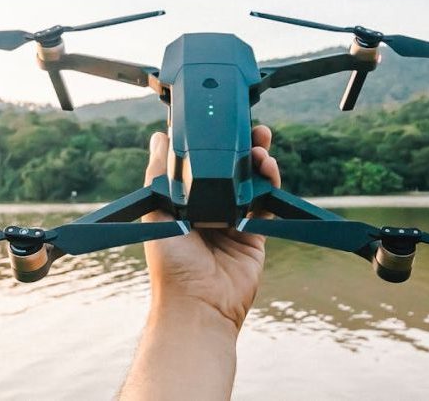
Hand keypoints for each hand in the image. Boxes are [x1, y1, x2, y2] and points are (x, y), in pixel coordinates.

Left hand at [142, 125, 280, 329]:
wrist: (200, 304)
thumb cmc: (171, 263)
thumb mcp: (158, 212)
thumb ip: (158, 174)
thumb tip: (157, 138)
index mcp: (187, 202)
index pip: (203, 164)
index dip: (213, 144)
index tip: (220, 124)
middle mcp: (211, 208)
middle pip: (231, 169)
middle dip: (242, 147)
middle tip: (252, 128)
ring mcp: (235, 219)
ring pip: (251, 181)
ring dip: (259, 159)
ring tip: (262, 143)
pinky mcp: (256, 232)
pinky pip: (266, 202)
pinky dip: (271, 183)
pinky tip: (269, 168)